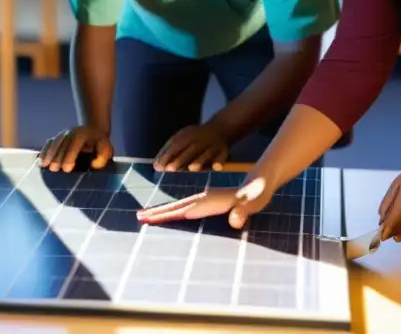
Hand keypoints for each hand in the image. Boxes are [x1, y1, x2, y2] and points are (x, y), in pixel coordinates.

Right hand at [37, 125, 112, 171]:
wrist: (94, 132)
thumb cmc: (100, 146)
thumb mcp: (107, 150)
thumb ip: (102, 157)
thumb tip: (94, 164)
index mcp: (84, 134)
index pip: (75, 143)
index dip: (70, 156)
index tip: (66, 169)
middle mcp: (72, 131)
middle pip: (62, 143)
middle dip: (57, 157)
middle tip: (54, 170)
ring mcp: (64, 133)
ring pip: (54, 142)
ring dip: (49, 154)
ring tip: (44, 165)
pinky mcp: (58, 138)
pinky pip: (49, 143)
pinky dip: (44, 151)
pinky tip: (41, 161)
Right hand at [137, 175, 271, 228]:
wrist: (262, 180)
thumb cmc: (258, 193)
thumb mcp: (253, 202)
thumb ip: (244, 211)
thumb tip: (235, 221)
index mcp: (209, 200)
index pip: (182, 210)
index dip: (165, 215)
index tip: (149, 218)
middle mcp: (203, 198)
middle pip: (176, 207)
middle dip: (157, 212)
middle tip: (139, 217)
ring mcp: (205, 199)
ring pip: (180, 207)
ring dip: (164, 211)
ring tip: (148, 215)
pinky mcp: (209, 202)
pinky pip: (188, 209)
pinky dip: (176, 212)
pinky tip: (172, 215)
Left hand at [153, 122, 229, 171]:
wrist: (221, 127)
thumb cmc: (196, 137)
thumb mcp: (182, 138)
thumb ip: (169, 150)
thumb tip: (156, 165)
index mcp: (188, 134)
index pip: (176, 145)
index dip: (167, 155)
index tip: (158, 166)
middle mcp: (200, 138)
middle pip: (190, 149)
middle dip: (180, 159)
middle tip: (170, 169)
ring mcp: (213, 144)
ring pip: (206, 152)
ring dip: (200, 160)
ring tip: (192, 168)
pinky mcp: (224, 150)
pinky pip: (223, 156)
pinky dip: (220, 161)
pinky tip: (216, 167)